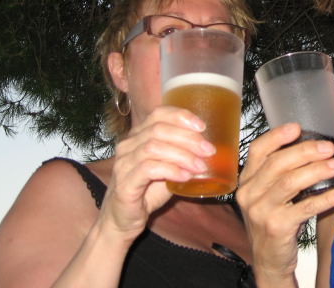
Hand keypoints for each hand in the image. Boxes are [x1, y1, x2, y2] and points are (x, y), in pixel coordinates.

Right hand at [97, 106, 214, 242]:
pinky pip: (148, 169)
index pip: (158, 114)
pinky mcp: (124, 183)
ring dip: (182, 155)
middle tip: (208, 150)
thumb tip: (210, 148)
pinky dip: (170, 170)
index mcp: (138, 136)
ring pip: (153, 147)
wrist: (123, 219)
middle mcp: (128, 145)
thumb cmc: (147, 190)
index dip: (181, 116)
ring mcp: (123, 163)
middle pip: (158, 129)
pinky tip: (185, 177)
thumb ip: (182, 155)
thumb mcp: (168, 167)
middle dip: (188, 138)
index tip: (202, 127)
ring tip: (200, 166)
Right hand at [236, 123, 333, 283]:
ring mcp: (261, 211)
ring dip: (318, 170)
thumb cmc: (273, 221)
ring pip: (291, 182)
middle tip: (328, 147)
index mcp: (247, 180)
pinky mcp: (277, 227)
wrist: (269, 259)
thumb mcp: (267, 195)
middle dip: (306, 151)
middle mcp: (249, 194)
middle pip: (277, 163)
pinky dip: (327, 197)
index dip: (277, 136)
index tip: (298, 127)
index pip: (257, 150)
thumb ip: (279, 173)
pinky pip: (306, 207)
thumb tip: (313, 148)